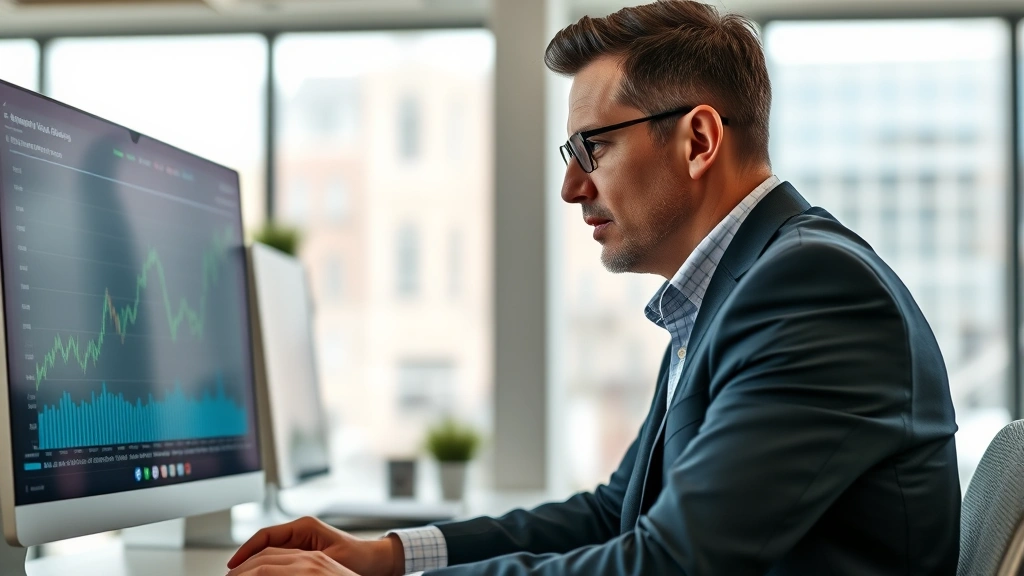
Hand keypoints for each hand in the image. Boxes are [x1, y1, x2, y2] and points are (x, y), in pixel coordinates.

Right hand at [228, 517, 403, 575]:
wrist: (375, 562)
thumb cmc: (358, 559)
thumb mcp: (326, 560)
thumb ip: (302, 562)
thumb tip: (277, 565)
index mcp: (305, 527)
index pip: (266, 535)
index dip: (246, 550)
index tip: (233, 565)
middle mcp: (301, 531)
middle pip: (264, 543)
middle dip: (247, 558)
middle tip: (232, 574)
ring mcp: (302, 541)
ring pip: (269, 551)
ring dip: (256, 563)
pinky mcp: (304, 551)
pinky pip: (280, 558)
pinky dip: (268, 567)